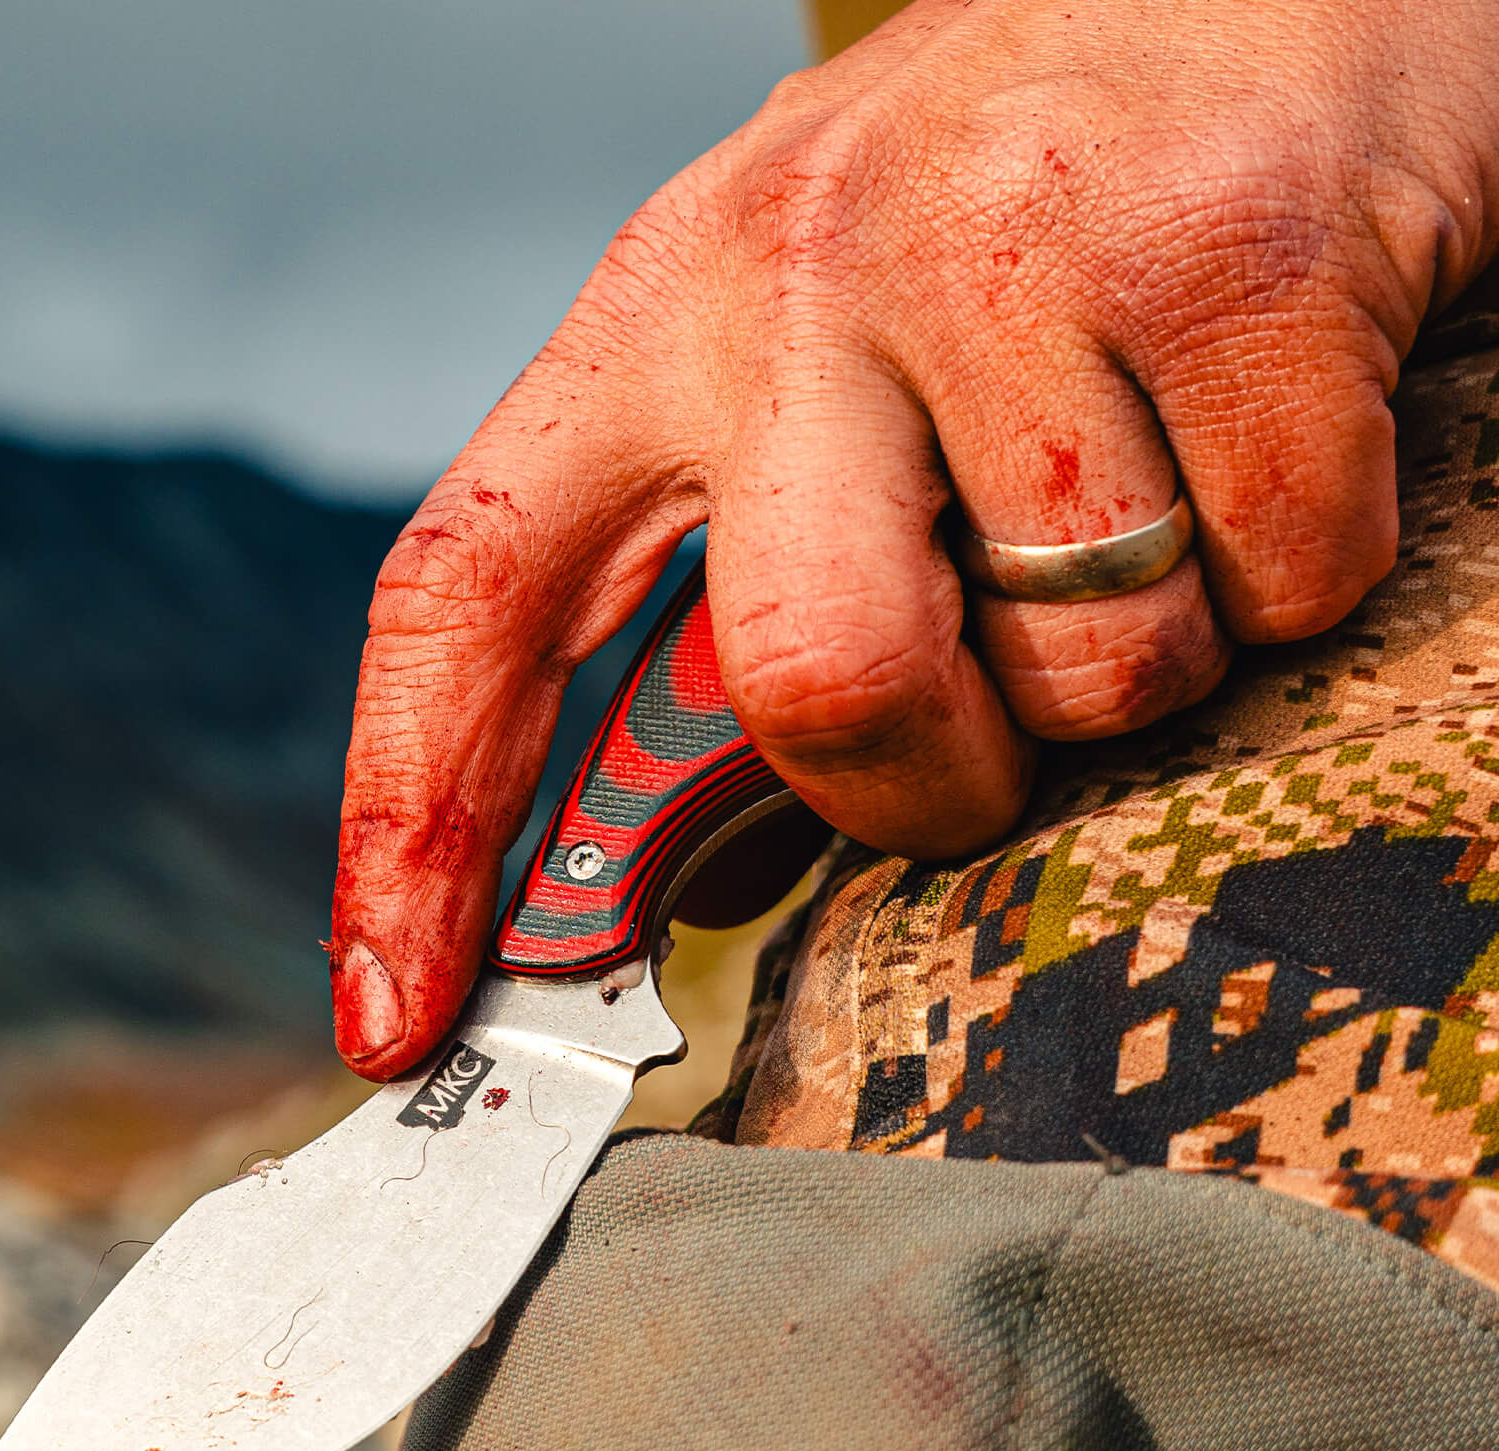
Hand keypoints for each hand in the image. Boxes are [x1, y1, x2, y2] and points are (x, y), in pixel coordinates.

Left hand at [329, 0, 1498, 1077]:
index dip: (410, 833)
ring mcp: (1011, 250)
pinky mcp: (1231, 254)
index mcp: (657, 316)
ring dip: (1137, 663)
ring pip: (1081, 667)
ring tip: (1152, 501)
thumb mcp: (809, 351)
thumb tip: (701, 865)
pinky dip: (1298, 574)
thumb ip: (739, 579)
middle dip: (921, 787)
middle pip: (811, 683)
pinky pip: (1281, 581)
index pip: (464, 600)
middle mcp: (797, 272)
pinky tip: (1268, 436)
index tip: (389, 1016)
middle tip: (985, 738)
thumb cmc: (1014, 200)